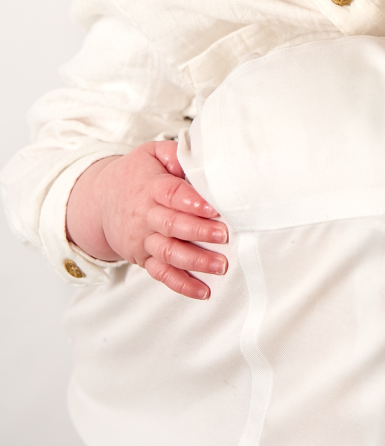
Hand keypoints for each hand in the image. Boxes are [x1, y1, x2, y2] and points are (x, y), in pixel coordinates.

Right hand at [65, 141, 227, 299]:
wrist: (99, 200)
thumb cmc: (135, 175)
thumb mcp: (151, 154)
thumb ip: (175, 154)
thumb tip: (199, 160)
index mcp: (150, 187)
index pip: (171, 194)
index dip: (191, 202)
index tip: (213, 208)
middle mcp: (145, 216)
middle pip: (172, 225)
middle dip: (199, 232)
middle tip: (224, 235)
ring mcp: (143, 240)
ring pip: (168, 253)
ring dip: (195, 261)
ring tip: (220, 265)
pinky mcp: (142, 258)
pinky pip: (161, 274)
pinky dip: (181, 284)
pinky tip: (203, 291)